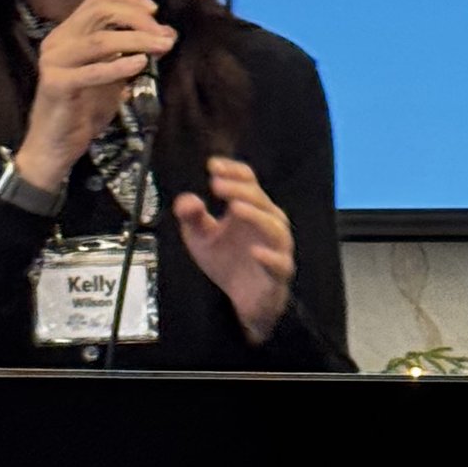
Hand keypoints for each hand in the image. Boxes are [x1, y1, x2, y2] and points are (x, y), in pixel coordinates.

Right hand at [17, 0, 175, 190]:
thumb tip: (167, 34)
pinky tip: (140, 64)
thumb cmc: (83, 111)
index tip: (154, 9)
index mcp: (67, 34)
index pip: (96, 1)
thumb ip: (133, 54)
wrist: (56, 146)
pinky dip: (118, 66)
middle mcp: (58, 41)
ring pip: (99, 39)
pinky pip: (92, 71)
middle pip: (99, 12)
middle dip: (137, 18)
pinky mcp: (56, 84)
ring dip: (137, 40)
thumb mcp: (114, 78)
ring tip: (162, 46)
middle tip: (162, 33)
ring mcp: (54, 61)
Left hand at [174, 157, 295, 342]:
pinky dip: (270, 257)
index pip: (248, 181)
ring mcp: (277, 248)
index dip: (233, 171)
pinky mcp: (279, 273)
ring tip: (235, 207)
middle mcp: (268, 223)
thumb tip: (187, 200)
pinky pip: (280, 263)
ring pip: (274, 227)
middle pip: (260, 200)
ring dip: (256, 215)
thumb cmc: (227, 262)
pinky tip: (255, 252)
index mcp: (251, 208)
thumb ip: (191, 218)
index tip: (212, 166)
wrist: (242, 300)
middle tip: (217, 185)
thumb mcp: (200, 238)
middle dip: (239, 189)